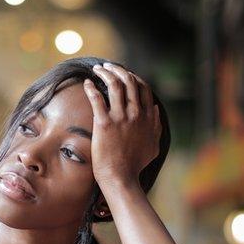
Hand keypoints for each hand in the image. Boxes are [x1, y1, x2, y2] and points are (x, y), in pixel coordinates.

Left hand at [82, 63, 160, 190]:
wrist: (121, 178)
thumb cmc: (136, 165)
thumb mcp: (154, 145)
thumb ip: (157, 126)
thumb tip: (156, 109)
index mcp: (148, 117)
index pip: (143, 87)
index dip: (133, 76)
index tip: (123, 74)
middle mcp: (136, 114)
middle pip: (129, 81)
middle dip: (118, 69)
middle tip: (107, 66)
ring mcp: (121, 118)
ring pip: (114, 84)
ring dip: (105, 73)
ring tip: (97, 69)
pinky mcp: (105, 123)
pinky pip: (97, 98)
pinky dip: (91, 88)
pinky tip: (87, 83)